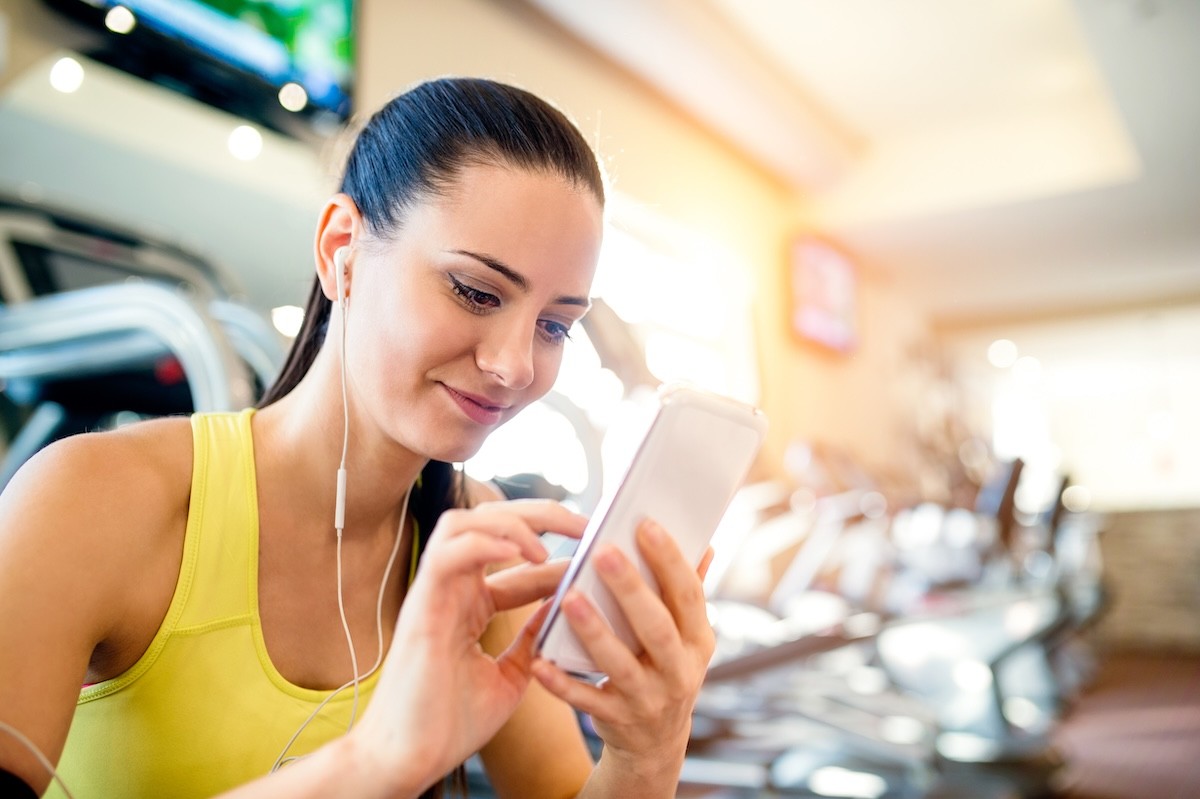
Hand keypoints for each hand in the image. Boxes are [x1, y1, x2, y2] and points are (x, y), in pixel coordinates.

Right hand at [350, 499, 585, 794]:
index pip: (517, 558)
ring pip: (465, 522)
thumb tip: (565, 604)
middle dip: (541, 514)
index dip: (558, 549)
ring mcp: (435, 593)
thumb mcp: (511, 676)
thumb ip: (533, 639)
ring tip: (550, 545)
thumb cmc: (451, 722)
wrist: (411, 760)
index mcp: (471, 602)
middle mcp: (452, 589)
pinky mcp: (422, 606)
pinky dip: (487, 543)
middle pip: (491, 520)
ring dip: (512, 522)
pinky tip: (525, 556)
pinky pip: (448, 552)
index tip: (597, 554)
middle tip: (585, 525)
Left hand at [530, 519, 715, 779]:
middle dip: (631, 589)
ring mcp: (648, 700)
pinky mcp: (616, 721)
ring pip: (620, 664)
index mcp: (698, 641)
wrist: (655, 745)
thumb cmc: (665, 669)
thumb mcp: (686, 638)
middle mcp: (679, 671)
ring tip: (569, 598)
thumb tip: (703, 543)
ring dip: (595, 631)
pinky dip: (562, 684)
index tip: (645, 524)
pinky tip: (539, 661)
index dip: (670, 560)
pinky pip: (586, 701)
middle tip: (602, 551)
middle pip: (656, 627)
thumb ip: (688, 592)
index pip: (689, 595)